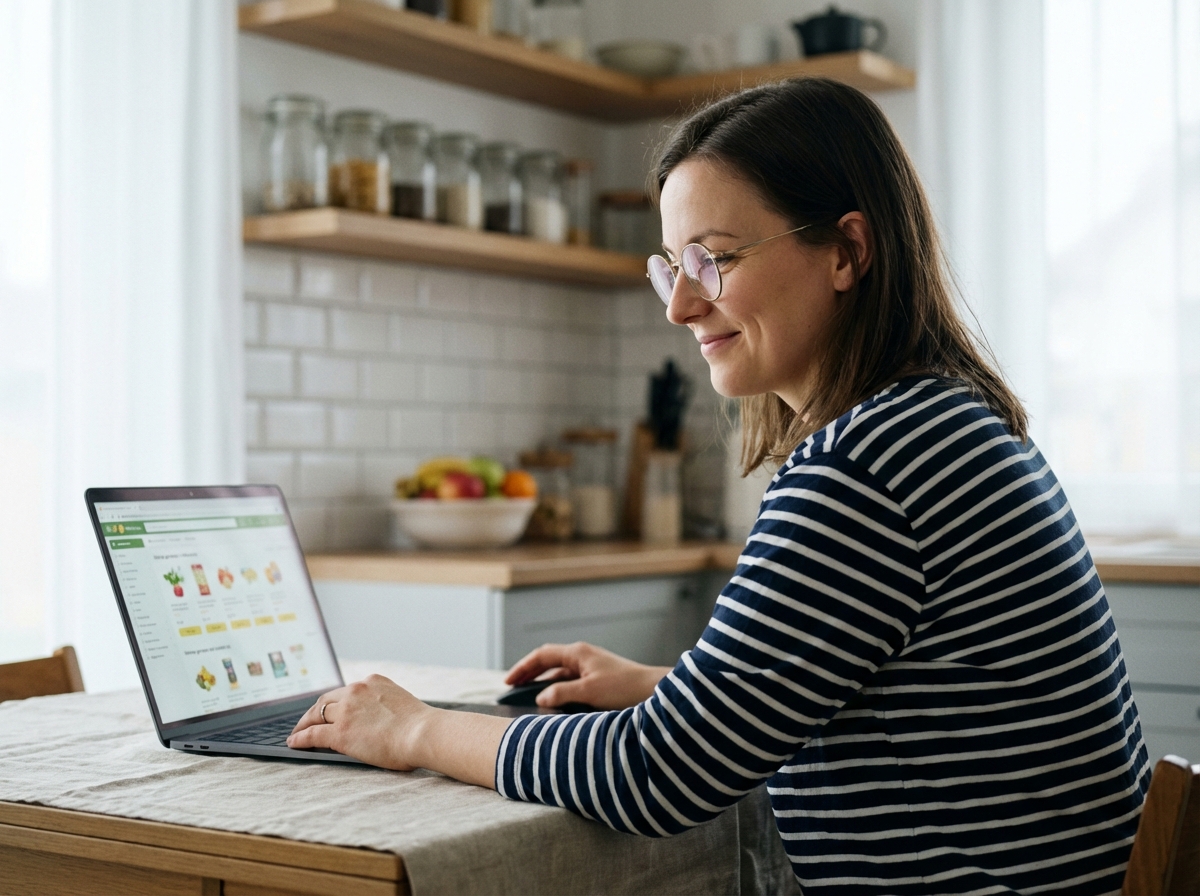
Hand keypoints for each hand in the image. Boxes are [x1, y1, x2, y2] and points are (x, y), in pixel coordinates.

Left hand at [287, 674, 508, 785]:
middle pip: (326, 699)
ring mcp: (346, 710)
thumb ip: (383, 704)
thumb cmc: (420, 726)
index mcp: (372, 681)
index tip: (328, 709)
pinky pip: (312, 733)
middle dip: (315, 710)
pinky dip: (300, 737)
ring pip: (316, 714)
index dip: (333, 702)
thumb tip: (377, 720)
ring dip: (305, 723)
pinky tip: (294, 742)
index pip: (345, 691)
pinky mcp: (340, 732)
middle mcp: (356, 690)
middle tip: (307, 720)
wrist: (423, 733)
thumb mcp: (399, 702)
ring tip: (297, 732)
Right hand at [505, 642, 670, 709]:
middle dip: (528, 674)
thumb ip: (562, 693)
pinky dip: (557, 690)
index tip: (507, 682)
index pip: (542, 655)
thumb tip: (540, 698)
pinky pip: (570, 682)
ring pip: (559, 673)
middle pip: (548, 662)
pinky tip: (552, 703)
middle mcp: (582, 656)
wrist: (653, 691)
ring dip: (542, 683)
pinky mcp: (597, 679)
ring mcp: (590, 666)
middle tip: (511, 688)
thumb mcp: (589, 691)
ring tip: (526, 697)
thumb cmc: (624, 687)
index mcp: (577, 653)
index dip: (522, 668)